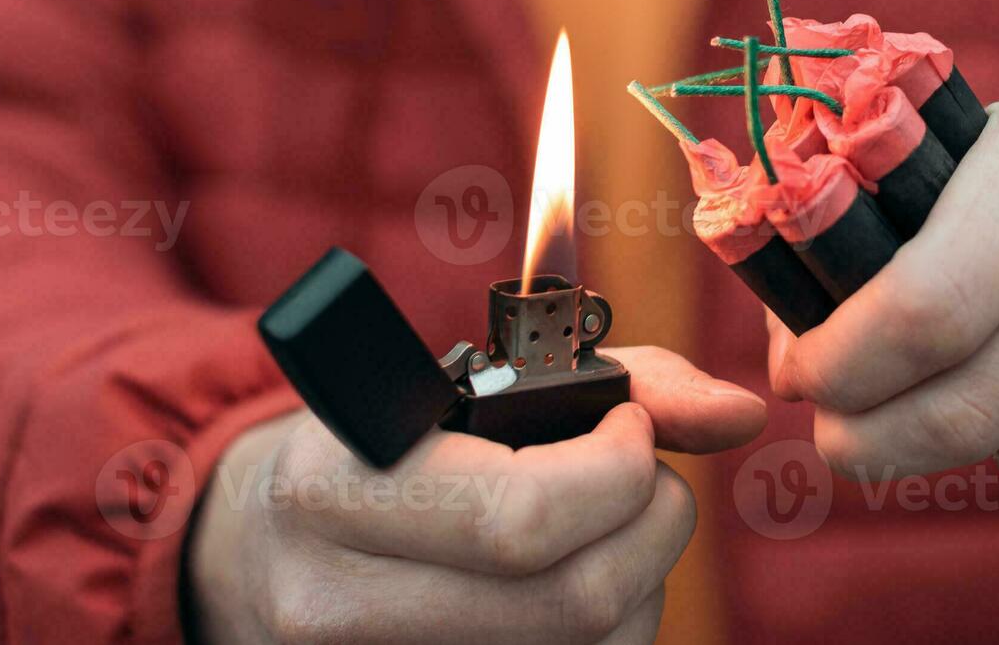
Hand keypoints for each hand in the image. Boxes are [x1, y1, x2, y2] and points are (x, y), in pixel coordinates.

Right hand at [188, 346, 766, 643]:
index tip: (628, 430)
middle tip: (647, 480)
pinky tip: (585, 586)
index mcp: (340, 488)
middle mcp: (340, 604)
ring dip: (643, 583)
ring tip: (611, 530)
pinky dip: (611, 633)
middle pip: (574, 604)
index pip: (521, 518)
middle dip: (655, 526)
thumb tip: (740, 413)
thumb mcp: (472, 382)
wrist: (257, 547)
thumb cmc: (387, 446)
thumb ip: (622, 379)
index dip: (615, 474)